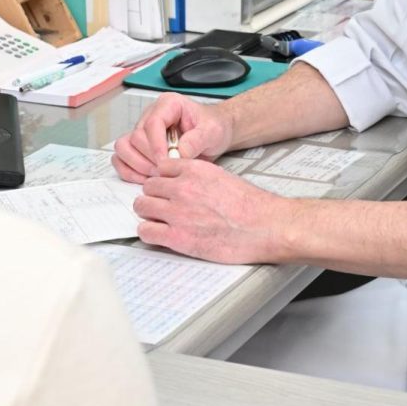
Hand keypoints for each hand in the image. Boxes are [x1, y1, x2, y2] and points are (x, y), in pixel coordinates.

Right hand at [111, 93, 233, 183]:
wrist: (214, 134)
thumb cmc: (212, 127)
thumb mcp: (212, 131)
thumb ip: (197, 140)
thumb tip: (179, 152)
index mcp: (168, 105)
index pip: (152, 123)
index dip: (155, 144)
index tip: (164, 161)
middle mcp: (152, 116)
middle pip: (136, 137)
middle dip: (148, 158)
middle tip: (164, 172)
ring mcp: (143, 132)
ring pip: (124, 147)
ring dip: (136, 165)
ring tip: (156, 175)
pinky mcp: (140, 147)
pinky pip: (123, 158)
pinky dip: (130, 171)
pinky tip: (145, 178)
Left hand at [133, 160, 291, 263]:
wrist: (264, 227)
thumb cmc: (250, 206)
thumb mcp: (222, 177)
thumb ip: (198, 177)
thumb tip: (183, 182)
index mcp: (194, 170)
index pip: (161, 168)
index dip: (163, 179)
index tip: (165, 187)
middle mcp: (182, 188)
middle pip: (148, 186)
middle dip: (154, 196)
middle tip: (162, 205)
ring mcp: (177, 212)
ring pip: (142, 207)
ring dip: (149, 213)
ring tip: (159, 220)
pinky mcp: (177, 237)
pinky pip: (145, 232)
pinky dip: (149, 233)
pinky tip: (159, 234)